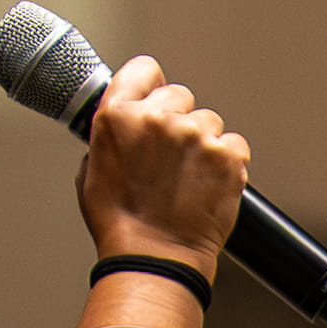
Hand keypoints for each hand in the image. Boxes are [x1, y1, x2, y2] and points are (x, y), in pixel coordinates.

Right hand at [74, 52, 248, 269]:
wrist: (155, 257)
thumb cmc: (122, 223)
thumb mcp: (92, 169)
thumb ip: (111, 133)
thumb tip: (125, 123)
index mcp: (120, 115)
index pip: (144, 70)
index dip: (151, 85)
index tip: (155, 98)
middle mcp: (159, 119)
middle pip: (180, 96)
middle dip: (177, 120)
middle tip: (171, 156)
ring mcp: (196, 136)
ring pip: (209, 121)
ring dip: (202, 143)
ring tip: (189, 177)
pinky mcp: (227, 156)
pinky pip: (234, 144)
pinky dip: (227, 162)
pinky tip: (209, 183)